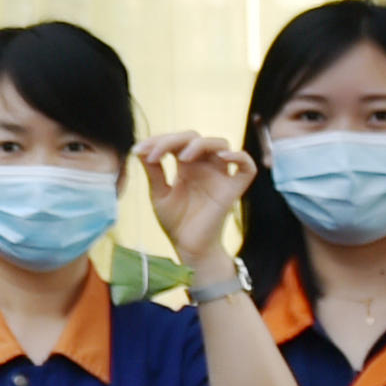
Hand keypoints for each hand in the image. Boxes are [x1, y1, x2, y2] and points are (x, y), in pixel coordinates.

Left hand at [138, 133, 253, 261]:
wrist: (189, 248)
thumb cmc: (176, 222)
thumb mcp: (159, 194)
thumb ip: (153, 172)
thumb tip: (140, 149)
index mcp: (186, 166)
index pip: (177, 141)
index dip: (158, 140)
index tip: (138, 150)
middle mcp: (204, 167)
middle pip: (195, 138)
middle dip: (173, 139)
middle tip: (154, 154)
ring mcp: (220, 176)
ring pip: (221, 144)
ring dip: (201, 144)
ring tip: (182, 157)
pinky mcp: (232, 190)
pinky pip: (247, 168)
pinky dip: (240, 157)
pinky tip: (223, 157)